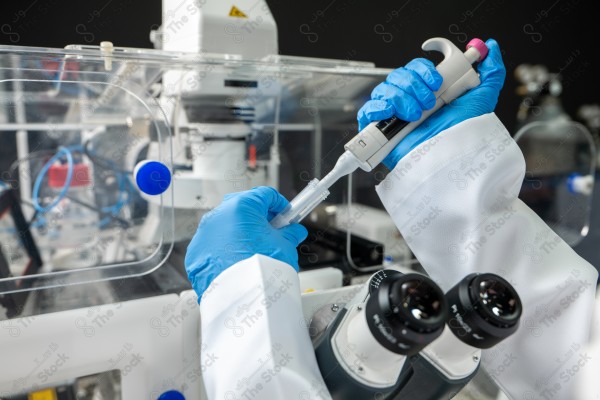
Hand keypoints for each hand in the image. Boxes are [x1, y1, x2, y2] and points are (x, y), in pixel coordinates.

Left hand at [185, 186, 307, 298]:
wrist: (243, 298)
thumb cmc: (262, 270)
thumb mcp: (284, 246)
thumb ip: (288, 234)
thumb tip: (293, 232)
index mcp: (242, 206)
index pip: (264, 195)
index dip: (278, 203)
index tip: (285, 213)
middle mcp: (218, 215)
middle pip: (241, 207)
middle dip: (257, 216)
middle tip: (271, 229)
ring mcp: (204, 234)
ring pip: (225, 225)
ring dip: (239, 232)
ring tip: (254, 248)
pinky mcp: (196, 252)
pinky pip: (213, 244)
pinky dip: (224, 248)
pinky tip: (237, 260)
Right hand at [357, 38, 505, 168]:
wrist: (447, 159)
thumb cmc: (464, 135)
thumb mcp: (482, 99)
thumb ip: (490, 72)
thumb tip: (490, 47)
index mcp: (428, 91)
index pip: (416, 67)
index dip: (423, 70)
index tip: (437, 80)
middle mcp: (409, 100)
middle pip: (399, 75)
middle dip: (415, 85)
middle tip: (429, 102)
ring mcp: (393, 114)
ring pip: (385, 89)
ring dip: (401, 98)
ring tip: (416, 115)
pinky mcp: (380, 129)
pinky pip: (368, 110)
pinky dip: (377, 108)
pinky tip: (390, 113)